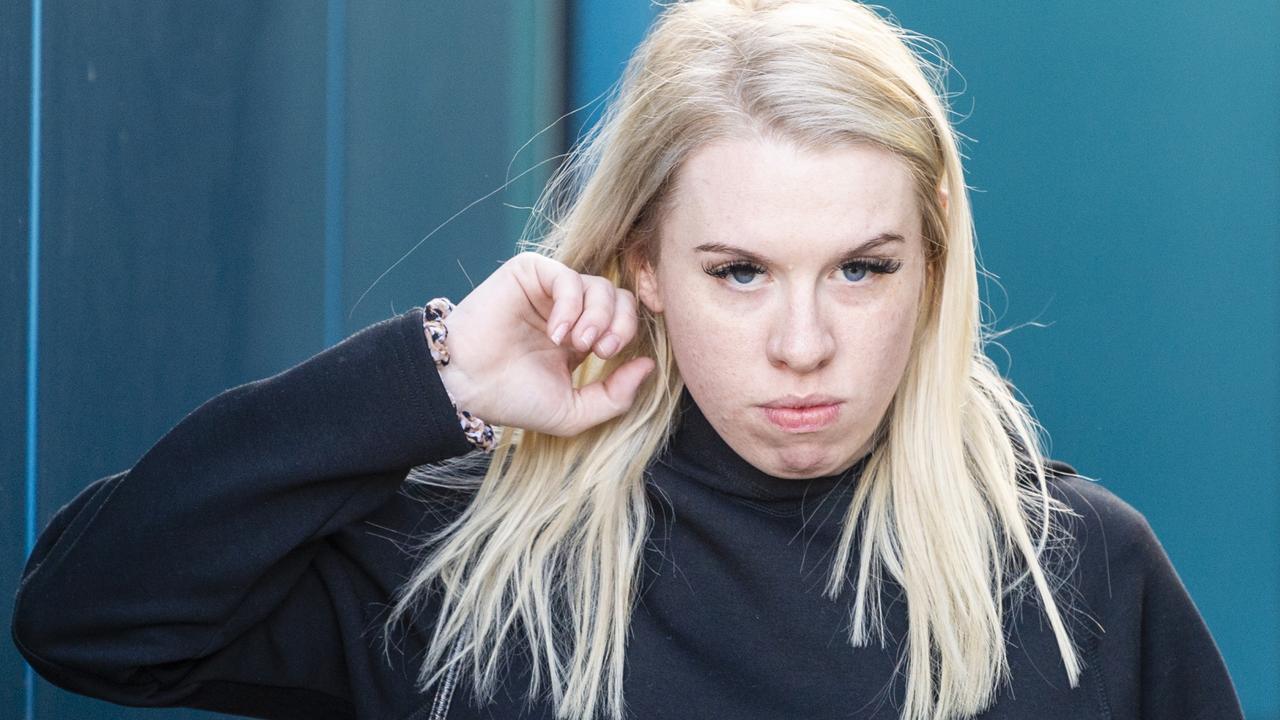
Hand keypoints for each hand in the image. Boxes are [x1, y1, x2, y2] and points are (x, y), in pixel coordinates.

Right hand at [434, 252, 655, 436]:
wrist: (467, 386)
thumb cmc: (514, 399)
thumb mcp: (575, 411)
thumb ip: (616, 396)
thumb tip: (649, 366)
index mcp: (581, 337)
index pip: (624, 317)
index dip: (629, 332)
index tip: (612, 357)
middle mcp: (568, 309)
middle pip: (619, 297)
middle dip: (619, 324)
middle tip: (600, 350)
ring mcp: (549, 290)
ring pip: (598, 285)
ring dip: (596, 317)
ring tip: (574, 344)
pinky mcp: (529, 273)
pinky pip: (567, 277)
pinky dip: (570, 305)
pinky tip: (556, 333)